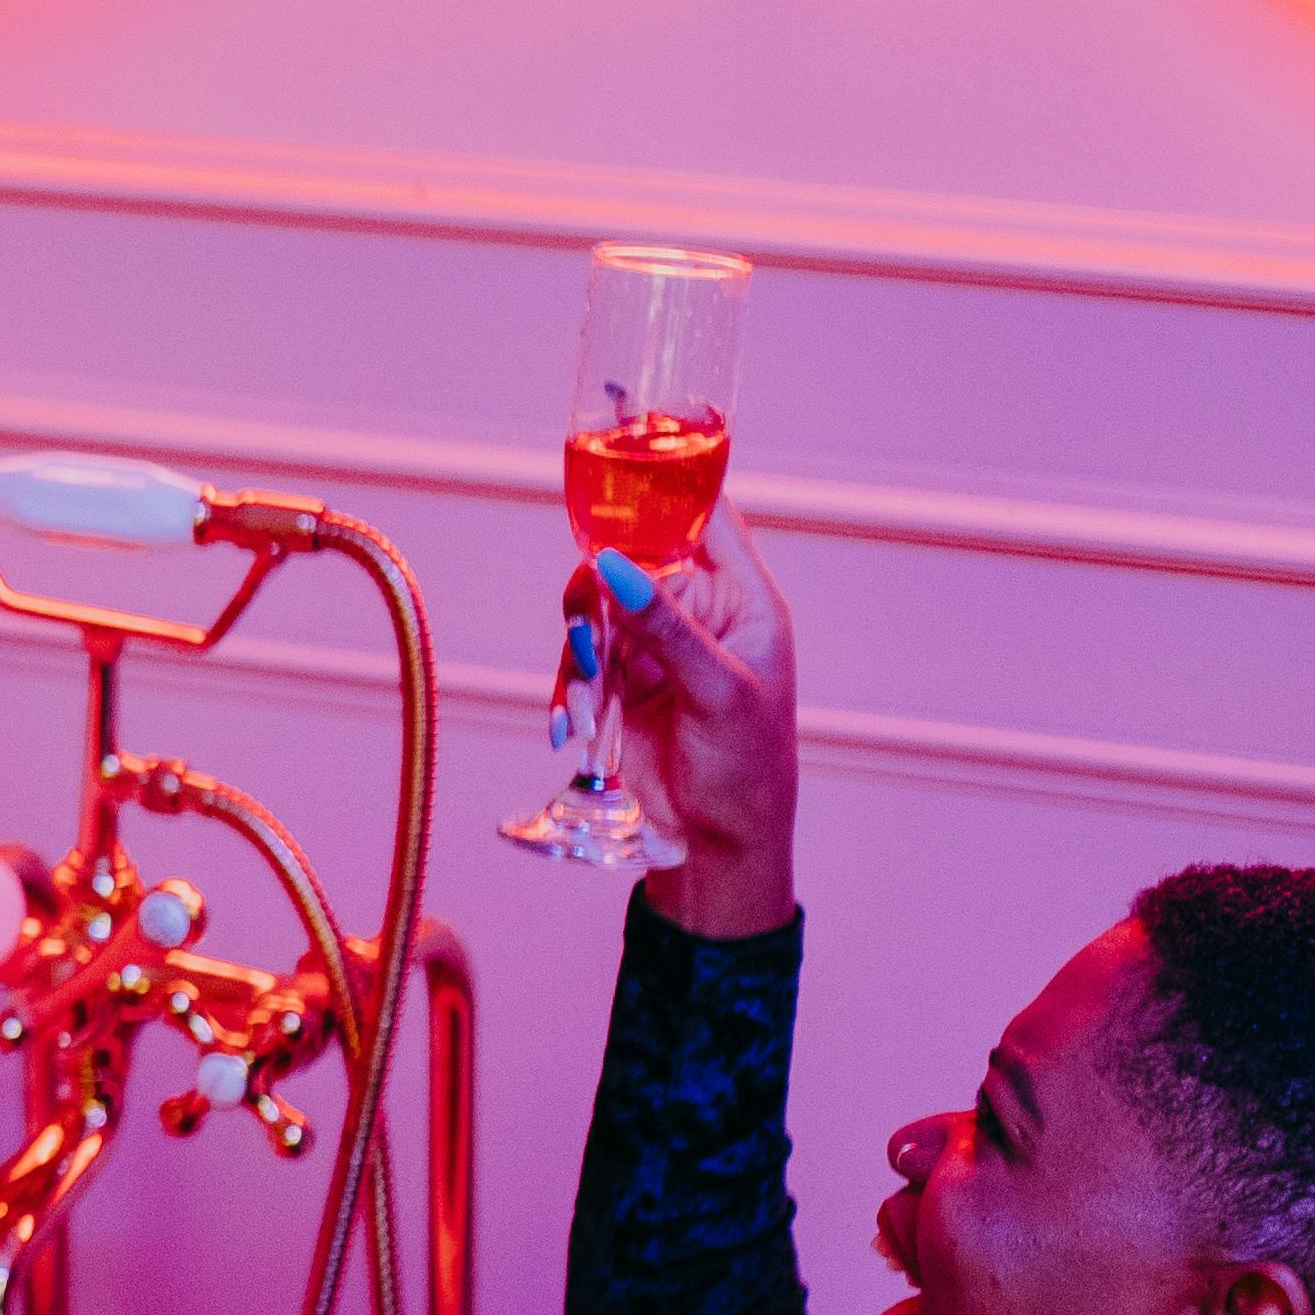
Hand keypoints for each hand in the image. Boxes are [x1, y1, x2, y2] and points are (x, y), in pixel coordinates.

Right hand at [598, 504, 799, 937]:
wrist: (718, 843)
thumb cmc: (747, 769)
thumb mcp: (716, 690)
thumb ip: (666, 625)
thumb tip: (616, 563)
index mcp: (742, 600)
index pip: (704, 518)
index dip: (663, 489)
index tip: (615, 470)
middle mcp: (696, 613)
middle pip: (628, 559)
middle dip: (596, 593)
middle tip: (587, 636)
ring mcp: (654, 646)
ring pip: (593, 611)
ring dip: (579, 654)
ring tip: (583, 707)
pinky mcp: (621, 682)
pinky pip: (578, 663)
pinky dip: (567, 691)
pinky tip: (571, 728)